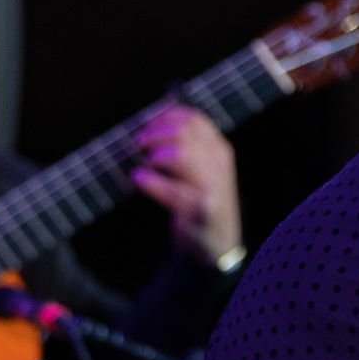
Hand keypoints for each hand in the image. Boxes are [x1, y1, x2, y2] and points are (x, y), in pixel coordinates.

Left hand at [132, 106, 242, 267]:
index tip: (148, 124)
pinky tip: (139, 178)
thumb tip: (152, 122)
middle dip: (156, 134)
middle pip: (184, 132)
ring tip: (145, 163)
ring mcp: (212, 185)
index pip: (194, 119)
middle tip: (140, 144)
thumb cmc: (203, 201)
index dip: (166, 117)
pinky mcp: (201, 208)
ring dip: (156, 155)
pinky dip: (150, 181)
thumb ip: (189, 147)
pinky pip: (171, 189)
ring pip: (180, 154)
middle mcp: (219, 163)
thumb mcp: (206, 169)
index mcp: (219, 149)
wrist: (219, 242)